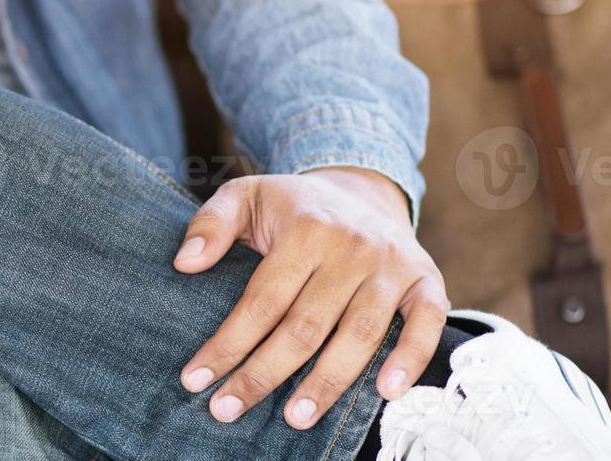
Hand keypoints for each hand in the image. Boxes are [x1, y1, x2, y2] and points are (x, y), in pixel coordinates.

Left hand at [173, 168, 447, 428]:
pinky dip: (410, 358)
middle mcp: (352, 246)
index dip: (229, 343)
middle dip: (264, 373)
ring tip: (293, 418)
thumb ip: (211, 223)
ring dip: (327, 382)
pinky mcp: (426, 280)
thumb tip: (184, 263)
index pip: (262, 299)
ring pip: (359, 333)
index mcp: (306, 227)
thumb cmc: (295, 206)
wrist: (362, 190)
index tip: (197, 379)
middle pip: (305, 325)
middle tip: (228, 408)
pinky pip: (426, 323)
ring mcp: (392, 266)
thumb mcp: (246, 195)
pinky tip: (385, 392)